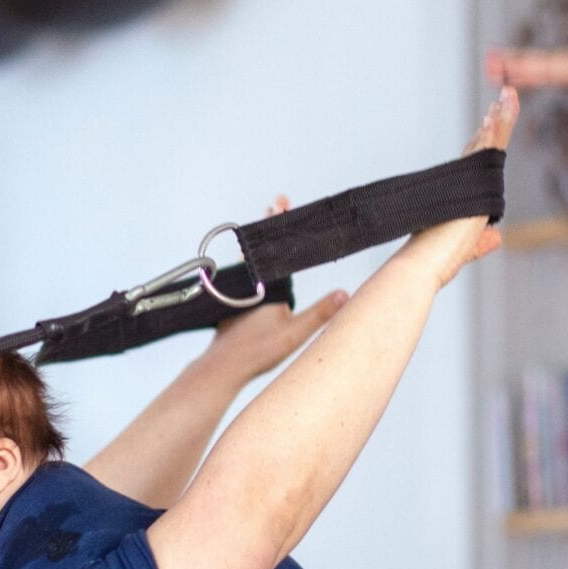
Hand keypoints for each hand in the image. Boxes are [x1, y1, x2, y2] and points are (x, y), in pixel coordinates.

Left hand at [198, 198, 349, 384]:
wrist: (222, 366)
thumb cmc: (255, 352)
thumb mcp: (294, 334)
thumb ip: (320, 313)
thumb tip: (345, 294)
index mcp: (266, 284)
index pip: (276, 248)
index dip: (279, 223)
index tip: (280, 201)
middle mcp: (249, 282)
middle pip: (263, 248)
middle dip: (272, 225)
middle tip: (278, 204)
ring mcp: (239, 291)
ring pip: (253, 260)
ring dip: (263, 244)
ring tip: (270, 227)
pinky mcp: (233, 302)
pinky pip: (248, 275)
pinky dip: (257, 264)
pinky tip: (262, 269)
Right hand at [400, 89, 515, 287]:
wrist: (421, 262)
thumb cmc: (434, 261)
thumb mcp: (467, 247)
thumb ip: (481, 241)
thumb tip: (496, 238)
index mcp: (459, 194)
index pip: (474, 162)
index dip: (482, 141)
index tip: (489, 121)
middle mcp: (460, 181)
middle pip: (481, 144)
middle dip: (494, 120)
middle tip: (505, 97)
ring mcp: (464, 178)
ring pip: (488, 140)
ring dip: (501, 115)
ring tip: (511, 93)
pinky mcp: (471, 177)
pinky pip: (491, 145)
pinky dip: (499, 124)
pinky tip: (506, 105)